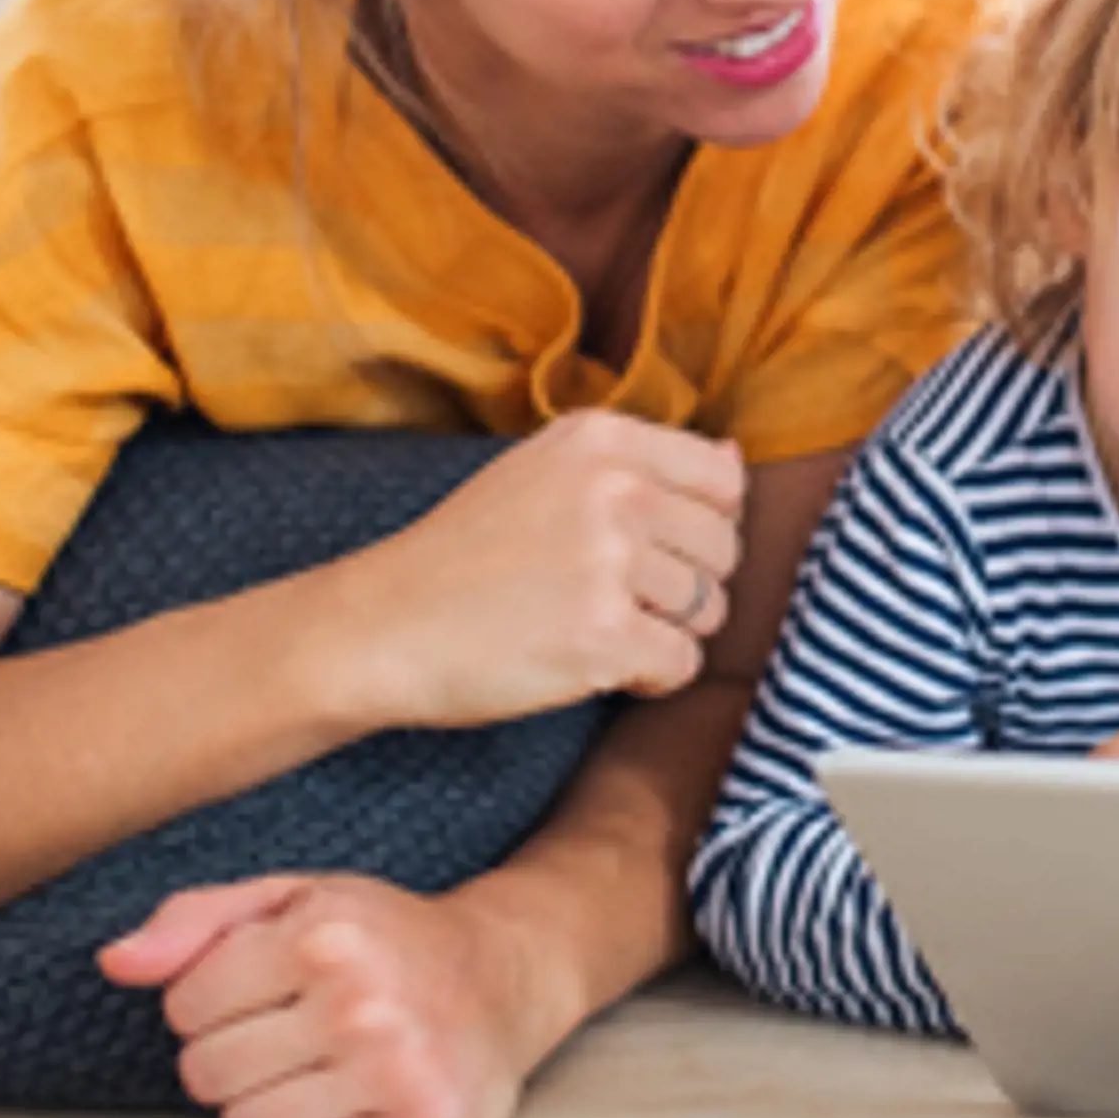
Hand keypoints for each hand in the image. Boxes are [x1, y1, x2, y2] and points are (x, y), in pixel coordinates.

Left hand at [99, 872, 548, 1117]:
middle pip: (206, 1077)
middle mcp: (364, 1003)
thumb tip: (116, 963)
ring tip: (329, 1067)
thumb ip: (199, 919)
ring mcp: (398, 1073)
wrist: (509, 975)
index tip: (269, 986)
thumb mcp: (299, 898)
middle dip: (240, 1057)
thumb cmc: (385, 937)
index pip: (184, 1007)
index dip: (216, 1000)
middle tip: (298, 1031)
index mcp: (325, 934)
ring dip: (277, 1106)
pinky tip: (365, 1100)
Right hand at [334, 411, 745, 726]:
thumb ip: (641, 462)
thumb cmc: (468, 551)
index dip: (704, 526)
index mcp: (605, 439)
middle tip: (620, 600)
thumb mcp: (547, 470)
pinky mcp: (602, 636)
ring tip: (602, 629)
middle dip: (688, 585)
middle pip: (724, 549)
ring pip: (710, 609)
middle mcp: (616, 489)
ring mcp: (610, 562)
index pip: (725, 481)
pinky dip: (652, 678)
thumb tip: (737, 458)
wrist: (381, 625)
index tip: (655, 550)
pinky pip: (683, 664)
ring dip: (668, 632)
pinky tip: (601, 666)